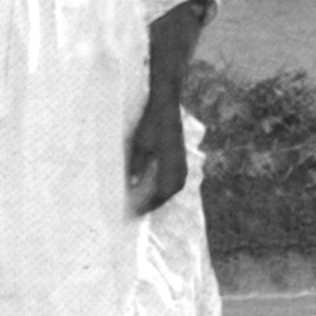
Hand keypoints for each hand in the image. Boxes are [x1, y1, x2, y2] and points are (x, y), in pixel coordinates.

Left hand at [126, 91, 188, 215]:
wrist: (166, 103)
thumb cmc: (151, 122)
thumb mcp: (139, 144)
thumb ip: (137, 165)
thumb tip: (133, 185)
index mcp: (170, 163)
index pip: (163, 192)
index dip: (150, 204)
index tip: (137, 212)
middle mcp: (179, 163)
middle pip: (172, 190)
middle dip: (158, 202)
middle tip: (143, 210)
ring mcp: (182, 158)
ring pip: (177, 184)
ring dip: (165, 194)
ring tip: (151, 200)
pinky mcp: (181, 153)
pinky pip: (178, 176)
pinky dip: (169, 184)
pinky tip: (159, 183)